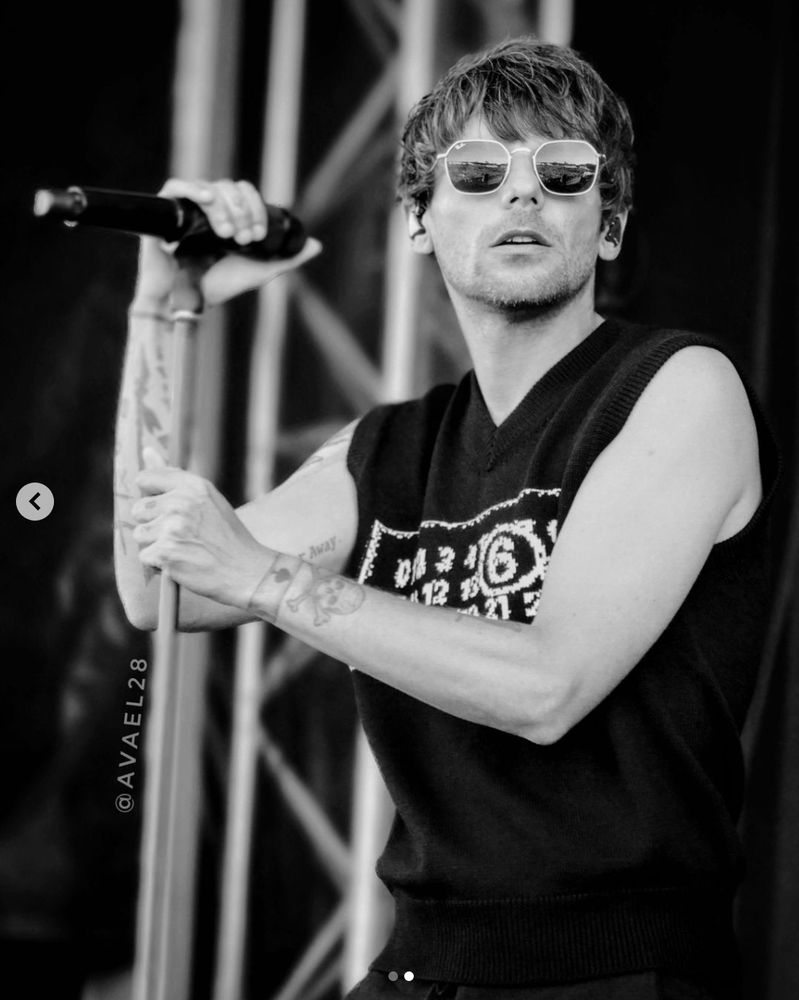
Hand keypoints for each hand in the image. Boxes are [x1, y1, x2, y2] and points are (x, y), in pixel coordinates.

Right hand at [132, 178, 321, 308]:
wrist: (182, 303)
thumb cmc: (217, 287)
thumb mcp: (259, 271)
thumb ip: (287, 259)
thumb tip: (317, 245)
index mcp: (231, 215)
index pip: (247, 194)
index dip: (257, 208)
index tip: (259, 234)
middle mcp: (210, 208)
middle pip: (230, 188)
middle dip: (243, 211)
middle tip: (243, 238)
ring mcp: (187, 208)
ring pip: (210, 188)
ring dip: (224, 207)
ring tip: (225, 234)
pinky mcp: (165, 211)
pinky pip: (177, 187)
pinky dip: (194, 188)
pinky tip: (207, 199)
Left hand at [132, 448, 272, 607]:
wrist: (247, 571)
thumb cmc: (227, 535)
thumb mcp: (208, 499)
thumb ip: (174, 477)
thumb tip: (145, 449)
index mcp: (193, 485)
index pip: (146, 479)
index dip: (152, 496)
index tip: (165, 508)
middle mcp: (180, 503)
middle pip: (139, 509)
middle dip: (154, 523)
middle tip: (182, 534)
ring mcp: (172, 529)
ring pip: (140, 534)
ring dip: (156, 545)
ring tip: (184, 548)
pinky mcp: (165, 553)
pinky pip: (145, 556)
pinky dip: (160, 564)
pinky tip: (183, 563)